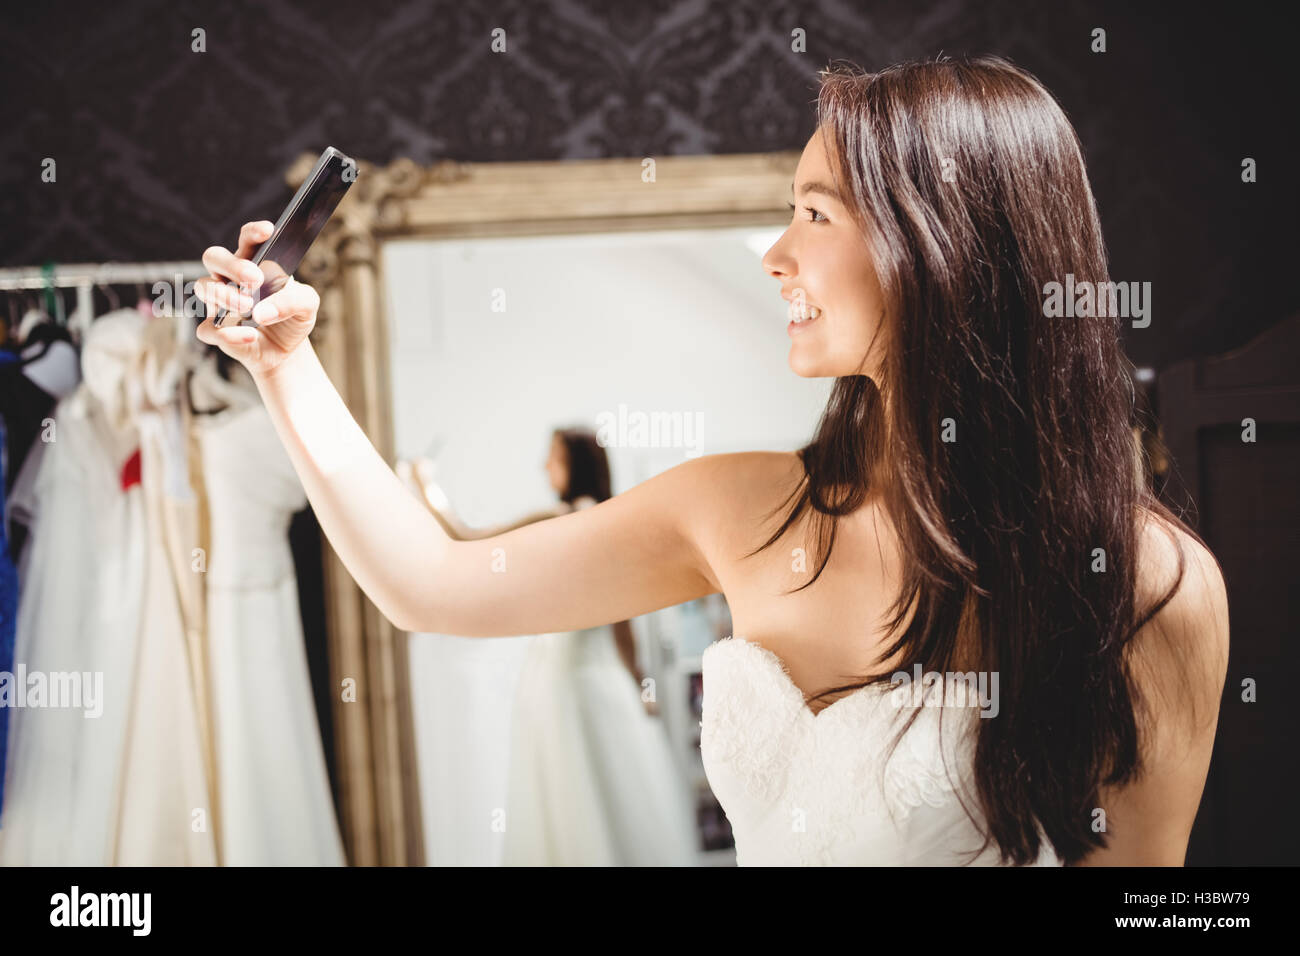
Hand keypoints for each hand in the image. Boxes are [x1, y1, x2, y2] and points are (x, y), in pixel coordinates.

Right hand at [195, 220, 320, 376]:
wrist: (287, 349)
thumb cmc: (292, 317)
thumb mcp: (306, 305)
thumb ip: (293, 301)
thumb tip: (263, 312)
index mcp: (254, 262)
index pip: (248, 239)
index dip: (254, 233)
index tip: (268, 231)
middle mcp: (230, 278)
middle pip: (214, 257)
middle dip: (232, 265)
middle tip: (255, 279)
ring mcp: (218, 302)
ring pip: (203, 286)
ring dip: (225, 295)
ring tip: (248, 307)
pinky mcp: (214, 329)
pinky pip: (208, 328)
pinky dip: (229, 334)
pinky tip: (250, 335)